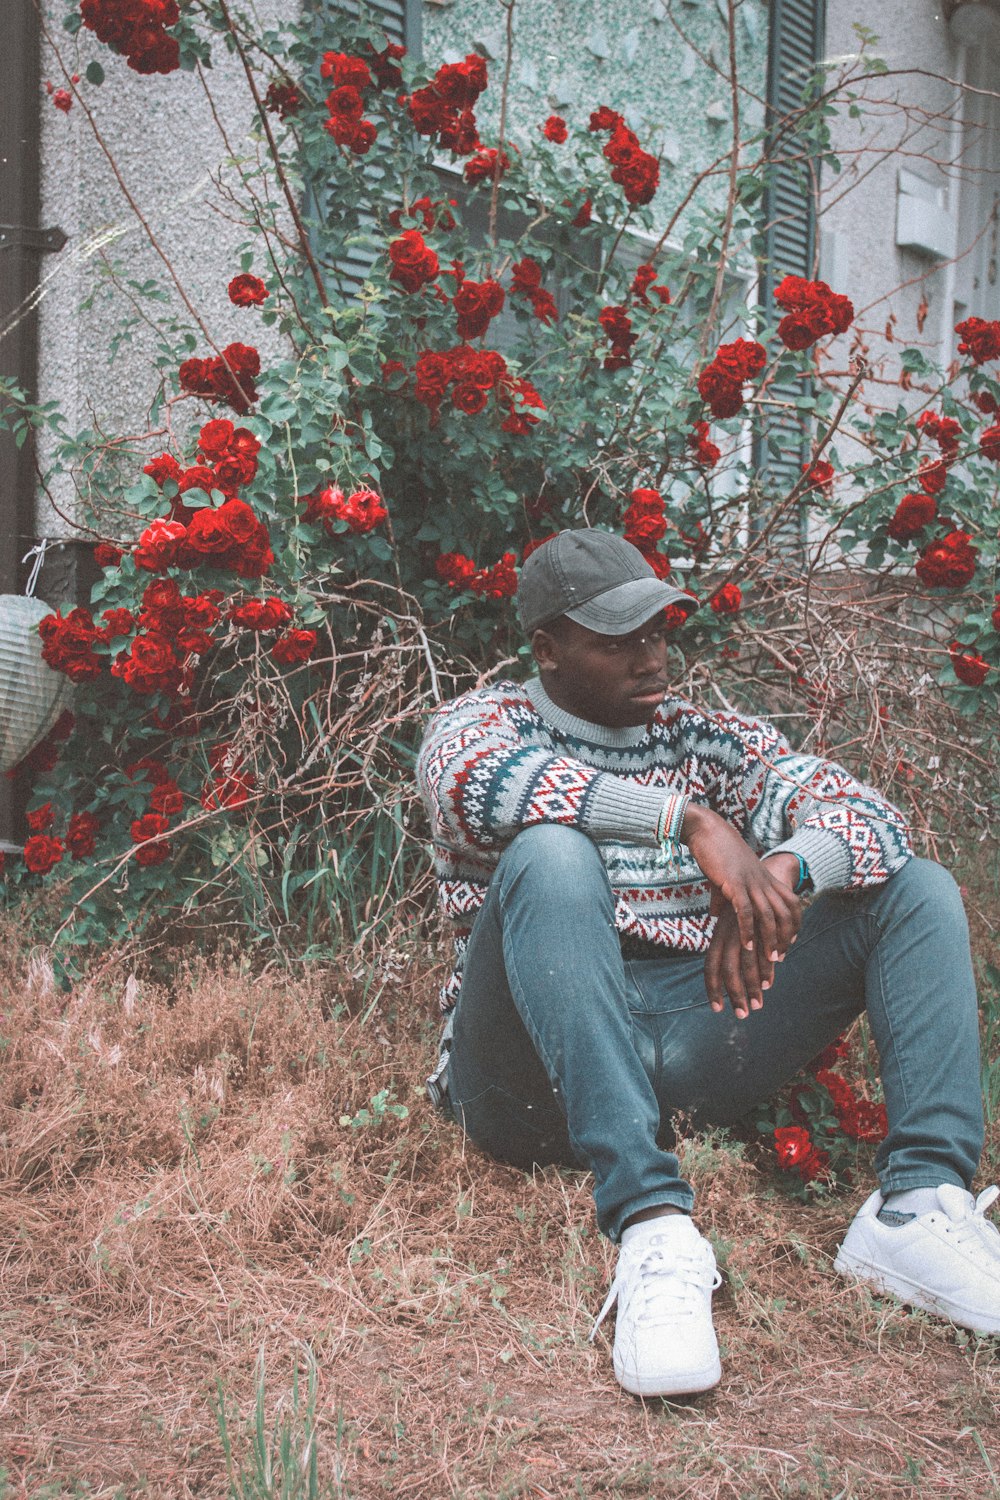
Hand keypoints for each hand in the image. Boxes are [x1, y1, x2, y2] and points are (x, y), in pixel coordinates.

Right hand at [682, 806, 802, 1014]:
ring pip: (768, 915)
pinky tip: (747, 946)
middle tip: (779, 962)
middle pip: (785, 913)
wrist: (706, 828)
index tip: (788, 946)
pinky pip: (745, 911)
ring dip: (770, 940)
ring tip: (769, 961)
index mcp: (765, 878)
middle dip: (785, 939)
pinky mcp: (734, 883)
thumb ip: (723, 896)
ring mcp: (750, 882)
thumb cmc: (715, 850)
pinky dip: (748, 930)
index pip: (791, 904)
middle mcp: (763, 881)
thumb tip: (716, 913)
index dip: (793, 926)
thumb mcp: (725, 876)